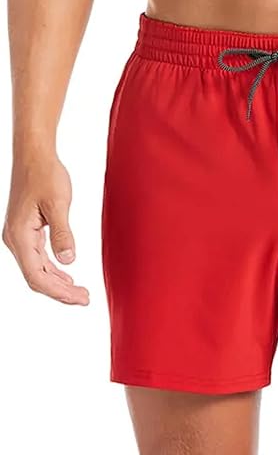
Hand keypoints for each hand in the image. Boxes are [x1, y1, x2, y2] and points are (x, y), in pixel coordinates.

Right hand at [2, 152, 89, 303]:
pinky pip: (37, 259)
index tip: (80, 298)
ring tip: (80, 293)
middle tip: (85, 299)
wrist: (34, 155)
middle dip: (60, 292)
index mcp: (19, 236)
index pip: (37, 276)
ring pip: (37, 270)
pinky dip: (52, 271)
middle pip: (36, 278)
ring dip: (58, 284)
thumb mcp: (58, 203)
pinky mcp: (25, 231)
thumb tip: (68, 261)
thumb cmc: (45, 174)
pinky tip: (67, 277)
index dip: (59, 292)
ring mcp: (19, 236)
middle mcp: (15, 240)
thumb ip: (62, 233)